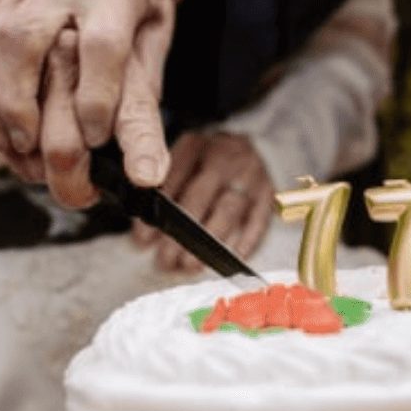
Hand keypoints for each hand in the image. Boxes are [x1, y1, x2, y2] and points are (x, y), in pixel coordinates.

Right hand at [0, 0, 187, 203]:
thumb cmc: (134, 18)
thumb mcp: (152, 56)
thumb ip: (142, 115)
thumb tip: (146, 178)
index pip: (100, 45)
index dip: (95, 100)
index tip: (95, 140)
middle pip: (22, 39)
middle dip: (21, 106)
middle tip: (35, 152)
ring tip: (17, 151)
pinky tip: (0, 130)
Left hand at [130, 132, 274, 271]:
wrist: (254, 146)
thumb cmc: (207, 162)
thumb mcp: (182, 162)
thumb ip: (163, 190)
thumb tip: (143, 234)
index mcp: (194, 146)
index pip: (170, 180)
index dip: (156, 213)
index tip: (142, 240)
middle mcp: (224, 156)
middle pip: (199, 198)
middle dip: (179, 234)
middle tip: (165, 260)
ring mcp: (249, 174)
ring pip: (228, 211)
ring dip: (208, 243)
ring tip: (189, 265)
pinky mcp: (269, 193)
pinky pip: (258, 221)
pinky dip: (245, 243)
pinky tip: (228, 261)